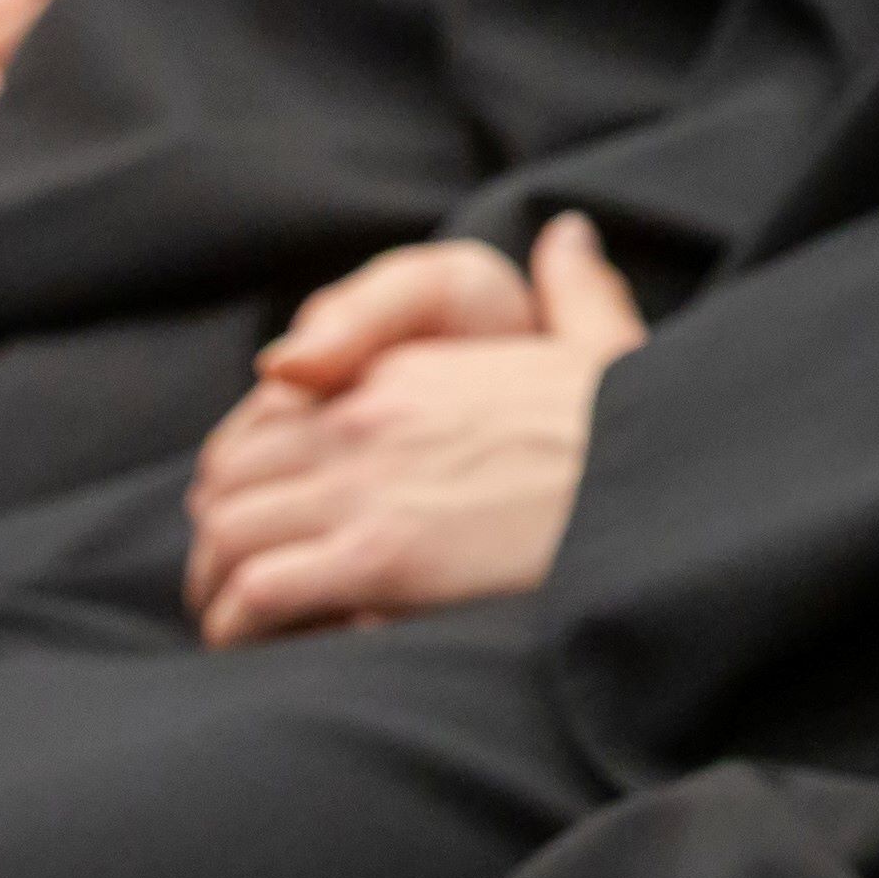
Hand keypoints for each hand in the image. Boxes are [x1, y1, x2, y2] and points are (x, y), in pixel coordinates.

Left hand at [179, 212, 644, 644]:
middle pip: (231, 474)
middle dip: (219, 530)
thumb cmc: (633, 434)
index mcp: (407, 372)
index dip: (248, 469)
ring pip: (229, 532)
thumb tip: (568, 233)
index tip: (257, 512)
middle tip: (228, 581)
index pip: (271, 414)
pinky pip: (259, 590)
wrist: (659, 486)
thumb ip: (574, 289)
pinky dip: (241, 623)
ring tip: (232, 624)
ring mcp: (367, 488)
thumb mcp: (603, 344)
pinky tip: (256, 644)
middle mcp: (369, 421)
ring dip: (219, 583)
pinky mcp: (377, 559)